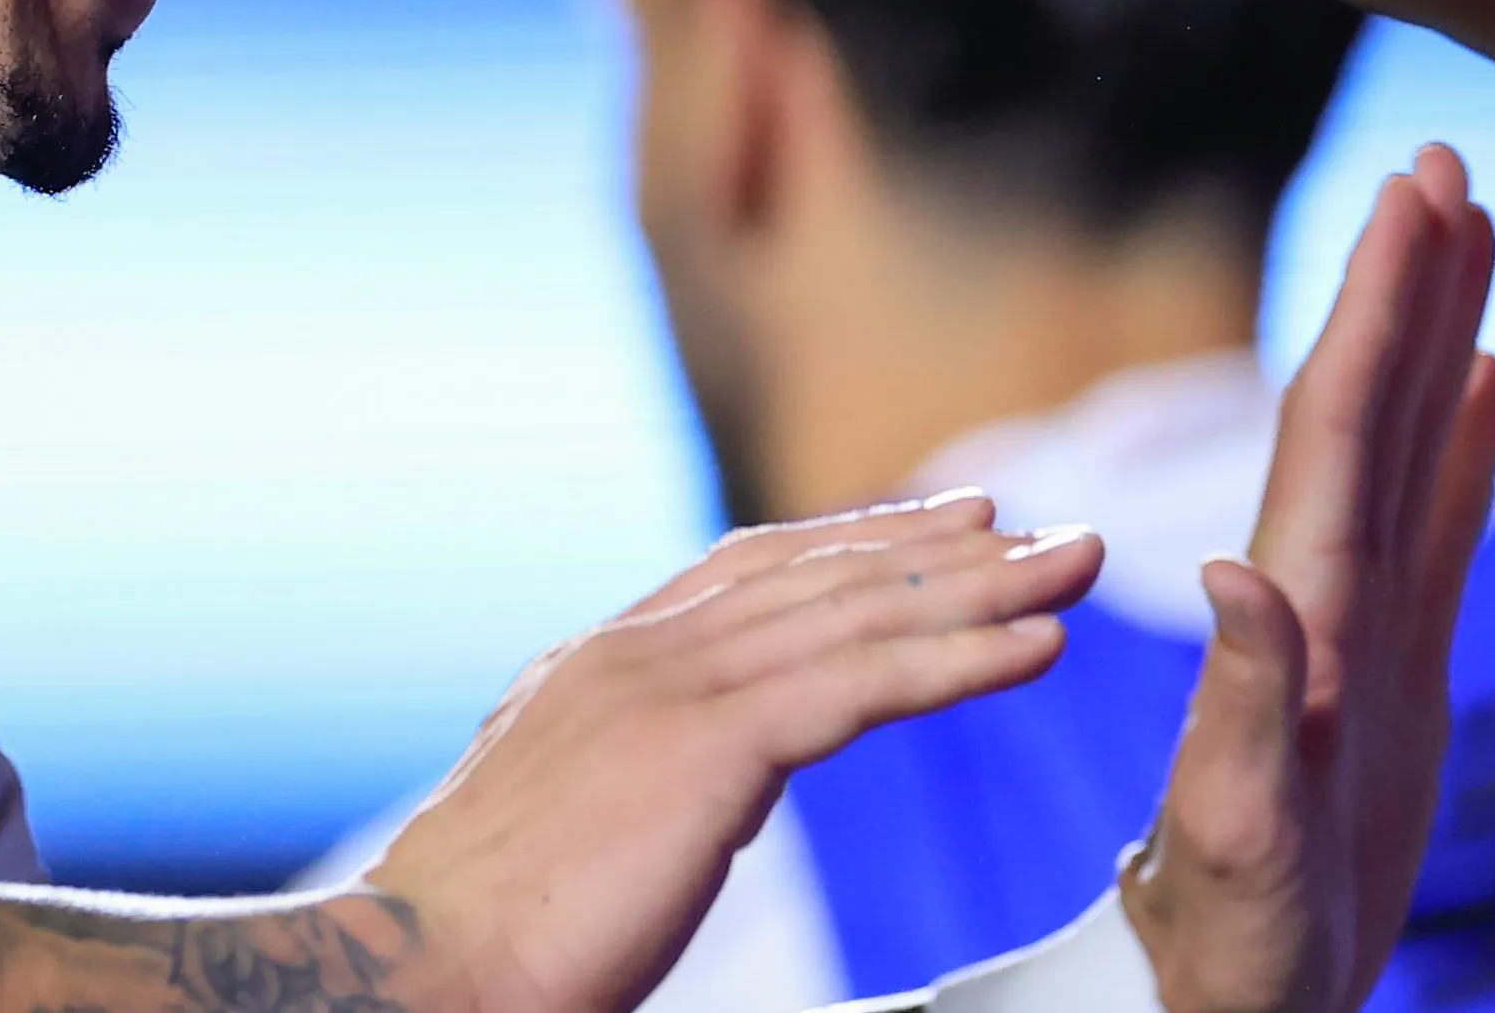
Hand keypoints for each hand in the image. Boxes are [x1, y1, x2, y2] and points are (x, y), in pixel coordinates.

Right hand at [371, 493, 1102, 1012]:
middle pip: (821, 573)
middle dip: (940, 546)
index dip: (855, 546)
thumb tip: (701, 791)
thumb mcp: (570, 829)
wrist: (416, 973)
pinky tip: (1040, 644)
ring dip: (983, 583)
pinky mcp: (707, 746)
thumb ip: (638, 784)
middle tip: (1043, 526)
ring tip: (1078, 563)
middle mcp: (635, 653)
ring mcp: (667, 687)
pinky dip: (962, 655)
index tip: (942, 528)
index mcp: (597, 668)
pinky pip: (865, 683)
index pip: (748, 575)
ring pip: (859, 612)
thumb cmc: (484, 944)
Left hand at [1130, 146, 1494, 1012]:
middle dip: (1408, 283)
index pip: (1336, 423)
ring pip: (1408, 447)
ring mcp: (1363, 626)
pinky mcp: (1393, 675)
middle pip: (1373, 404)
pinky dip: (1461, 447)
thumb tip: (1236, 569)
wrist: (1232, 1007)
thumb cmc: (1227, 942)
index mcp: (1298, 610)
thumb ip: (1239, 704)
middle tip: (1442, 160)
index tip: (1409, 193)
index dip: (1376, 306)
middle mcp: (1326, 594)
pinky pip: (1436, 529)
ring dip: (1436, 336)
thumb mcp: (1237, 829)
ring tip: (1469, 228)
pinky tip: (1484, 378)